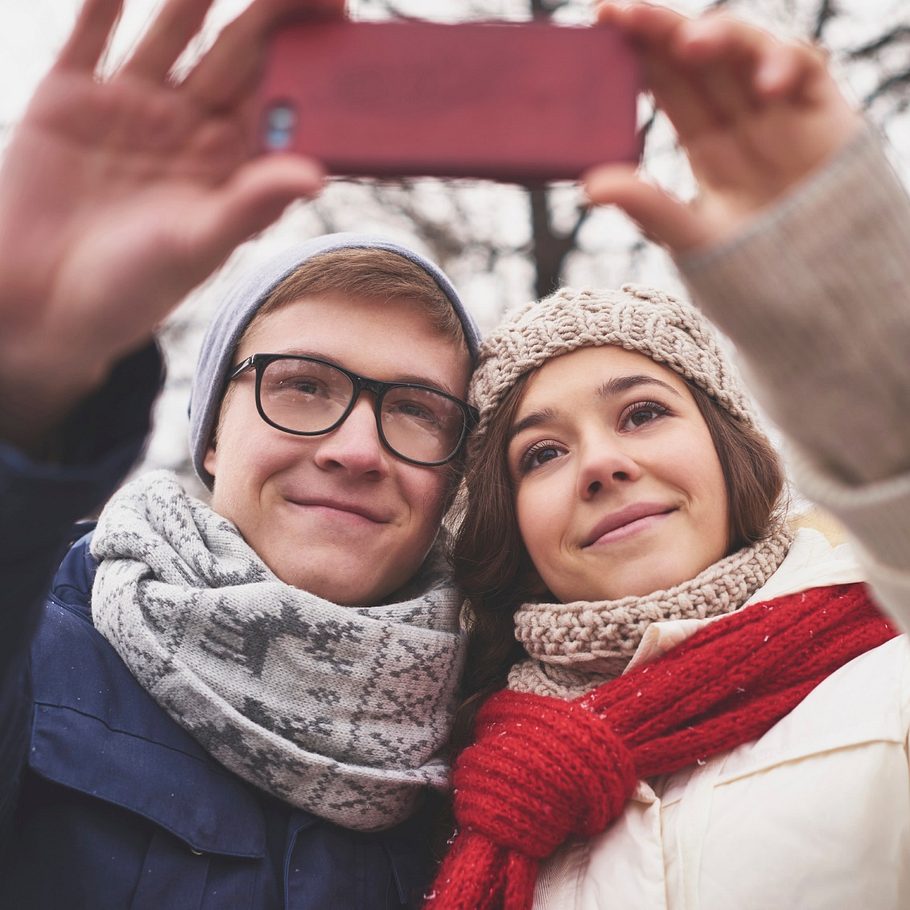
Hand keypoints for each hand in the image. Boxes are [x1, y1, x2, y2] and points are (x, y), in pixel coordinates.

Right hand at [0, 0, 337, 449]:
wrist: (40, 304)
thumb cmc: (131, 290)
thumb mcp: (197, 247)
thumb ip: (250, 205)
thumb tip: (316, 174)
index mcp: (227, 165)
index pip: (279, 98)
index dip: (309, 57)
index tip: (342, 13)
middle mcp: (186, 128)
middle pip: (237, 51)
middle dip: (272, 7)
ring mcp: (130, 107)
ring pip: (172, 28)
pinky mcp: (69, 98)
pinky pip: (91, 32)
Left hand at [585, 3, 863, 253]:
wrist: (816, 290)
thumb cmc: (751, 267)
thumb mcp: (690, 237)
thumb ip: (646, 206)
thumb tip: (591, 185)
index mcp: (704, 140)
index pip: (667, 81)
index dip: (637, 50)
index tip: (601, 22)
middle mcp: (739, 117)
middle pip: (699, 56)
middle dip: (663, 27)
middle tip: (623, 11)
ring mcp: (781, 110)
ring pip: (747, 50)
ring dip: (719, 36)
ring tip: (688, 44)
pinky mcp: (823, 111)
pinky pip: (806, 67)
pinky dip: (785, 65)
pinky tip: (765, 86)